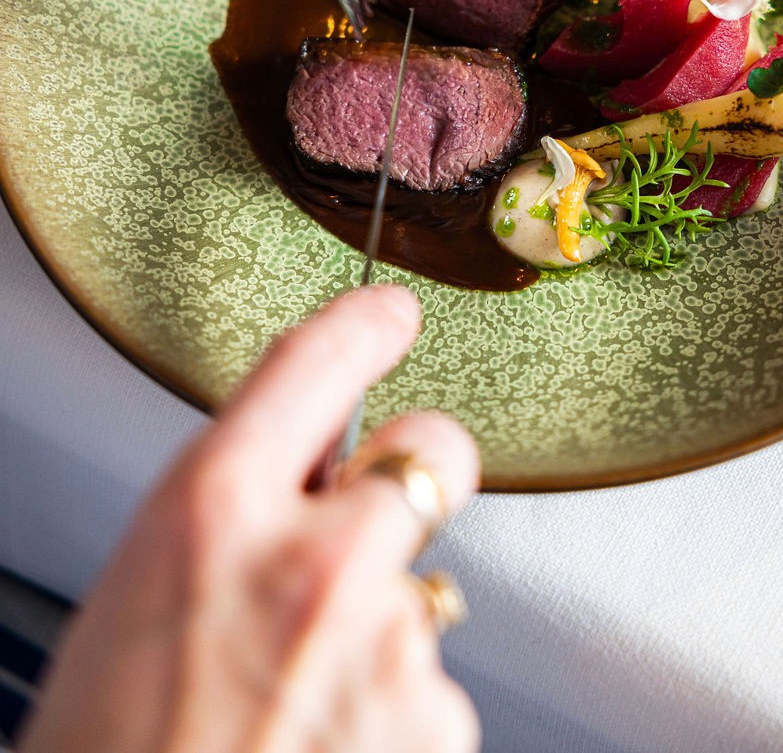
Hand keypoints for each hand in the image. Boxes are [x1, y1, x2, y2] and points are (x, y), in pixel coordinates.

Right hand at [20, 286, 481, 752]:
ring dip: (380, 626)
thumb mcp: (142, 591)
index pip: (316, 361)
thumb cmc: (109, 752)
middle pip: (432, 449)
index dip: (366, 323)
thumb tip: (302, 459)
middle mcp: (313, 560)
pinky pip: (429, 684)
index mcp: (212, 512)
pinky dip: (391, 711)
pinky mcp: (432, 720)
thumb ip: (232, 508)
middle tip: (374, 517)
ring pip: (423, 587)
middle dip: (416, 466)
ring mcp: (384, 645)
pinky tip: (321, 747)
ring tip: (294, 702)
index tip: (390, 313)